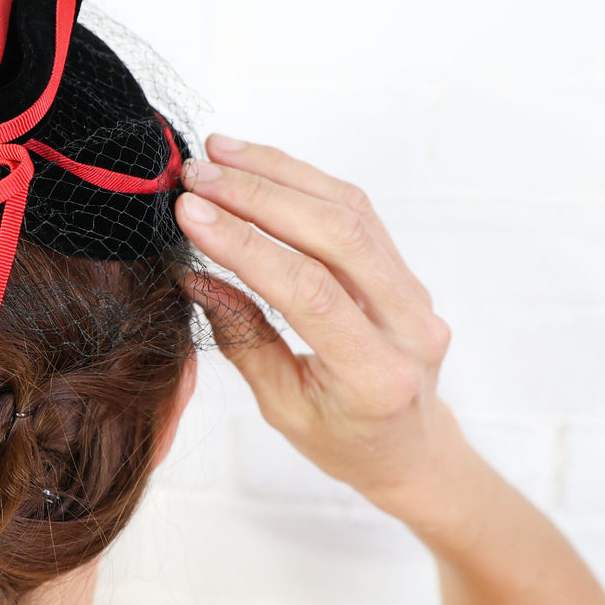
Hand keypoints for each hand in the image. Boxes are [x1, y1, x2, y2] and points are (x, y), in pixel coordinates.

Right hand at [175, 135, 456, 512]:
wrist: (412, 450)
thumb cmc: (344, 442)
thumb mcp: (283, 408)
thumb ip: (243, 339)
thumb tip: (194, 275)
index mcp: (375, 375)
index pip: (308, 292)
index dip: (246, 245)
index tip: (190, 213)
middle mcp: (407, 326)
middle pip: (337, 235)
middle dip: (259, 196)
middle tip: (196, 175)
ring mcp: (414, 293)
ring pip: (351, 210)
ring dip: (279, 174)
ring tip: (218, 154)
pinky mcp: (404, 270)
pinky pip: (358, 212)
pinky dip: (303, 181)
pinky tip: (258, 166)